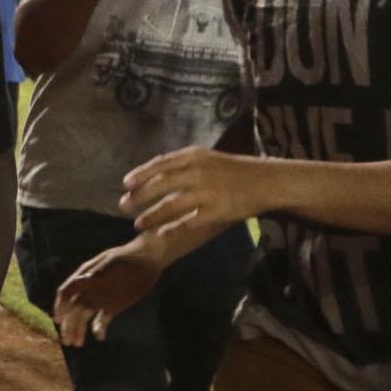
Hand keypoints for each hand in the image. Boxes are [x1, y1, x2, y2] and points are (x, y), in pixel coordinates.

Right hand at [51, 242, 164, 345]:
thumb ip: (96, 274)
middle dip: (69, 325)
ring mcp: (101, 298)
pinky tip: (100, 336)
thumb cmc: (129, 259)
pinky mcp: (113, 306)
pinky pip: (102, 319)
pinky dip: (99, 328)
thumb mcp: (112, 264)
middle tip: (68, 341)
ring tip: (78, 343)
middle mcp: (89, 289)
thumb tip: (79, 280)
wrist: (148, 259)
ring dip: (80, 329)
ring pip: (85, 316)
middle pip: (74, 309)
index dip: (60, 305)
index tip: (58, 319)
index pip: (66, 292)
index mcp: (85, 276)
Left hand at [119, 145, 263, 234]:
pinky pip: (190, 221)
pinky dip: (173, 228)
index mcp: (194, 157)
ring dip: (152, 215)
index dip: (141, 174)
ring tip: (138, 224)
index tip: (125, 184)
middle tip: (123, 206)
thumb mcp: (208, 158)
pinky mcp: (218, 211)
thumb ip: (184, 163)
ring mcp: (208, 192)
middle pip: (161, 184)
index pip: (160, 164)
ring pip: (171, 205)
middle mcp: (198, 172)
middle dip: (139, 196)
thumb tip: (155, 170)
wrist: (266, 181)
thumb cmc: (234, 170)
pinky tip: (161, 234)